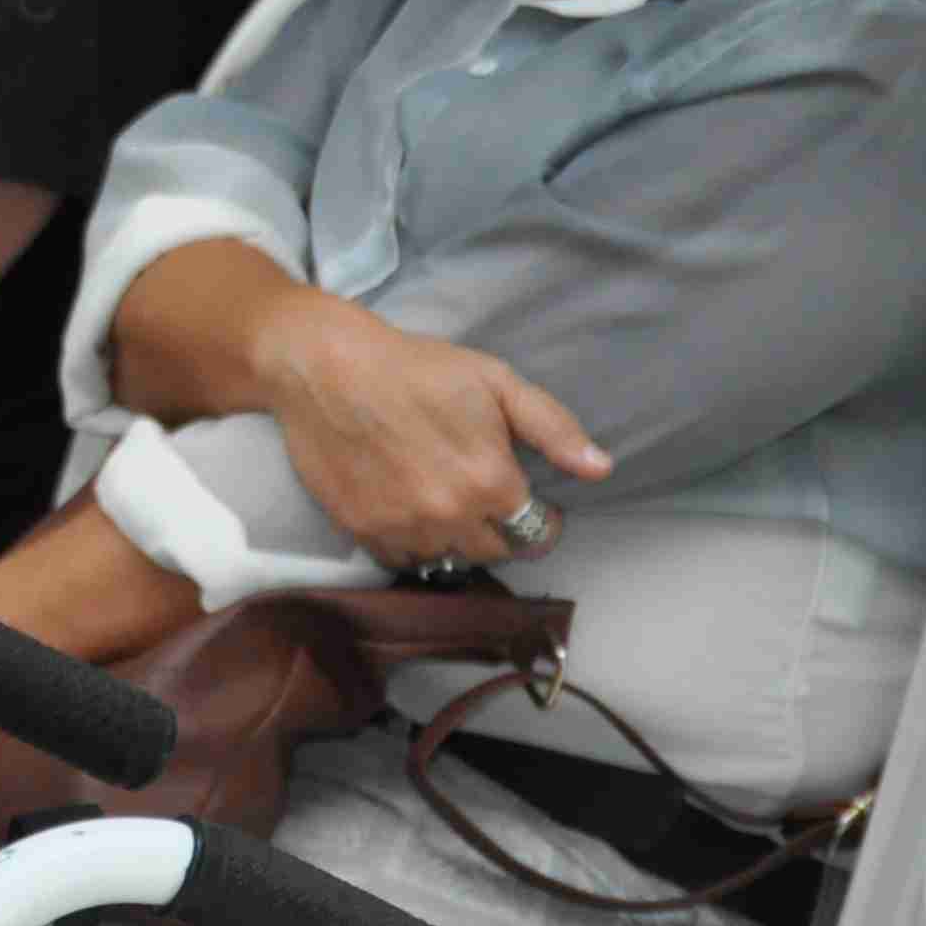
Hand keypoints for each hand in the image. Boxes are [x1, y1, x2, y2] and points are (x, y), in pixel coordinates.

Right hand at [247, 288, 609, 570]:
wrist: (324, 367)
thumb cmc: (416, 367)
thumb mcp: (495, 381)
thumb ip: (552, 428)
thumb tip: (601, 468)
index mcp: (490, 483)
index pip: (536, 533)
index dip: (542, 520)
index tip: (532, 503)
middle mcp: (449, 517)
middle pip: (493, 552)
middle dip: (499, 530)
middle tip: (485, 498)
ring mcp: (402, 528)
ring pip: (446, 559)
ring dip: (453, 539)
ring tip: (446, 505)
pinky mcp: (361, 530)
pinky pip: (400, 559)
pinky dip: (411, 543)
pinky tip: (409, 511)